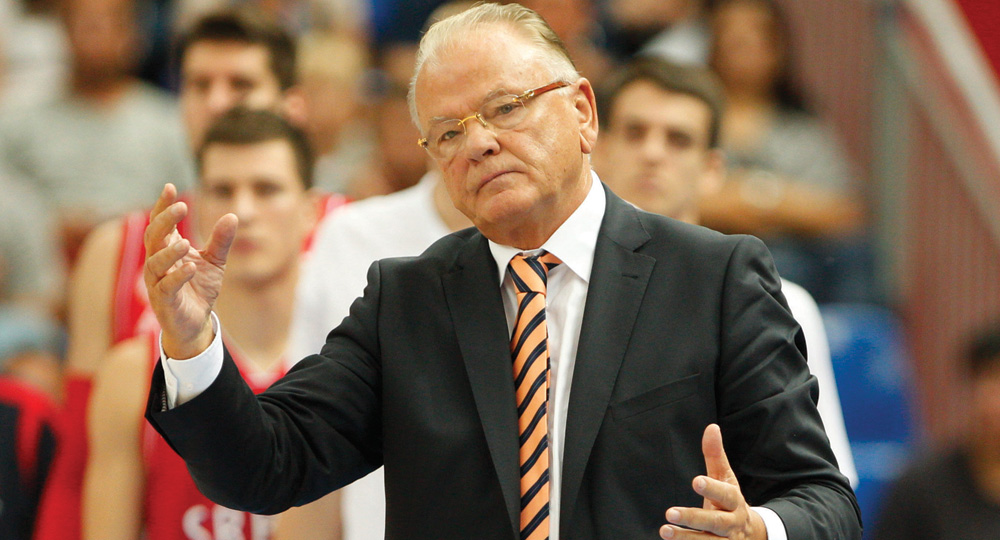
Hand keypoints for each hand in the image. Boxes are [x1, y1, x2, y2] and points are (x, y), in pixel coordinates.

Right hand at [143, 184, 236, 358]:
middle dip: (165, 221)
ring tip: (186, 243)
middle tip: (181, 207)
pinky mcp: (163, 301)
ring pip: (155, 262)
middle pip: (153, 237)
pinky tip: (191, 267)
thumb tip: (233, 215)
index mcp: (167, 249)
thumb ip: (221, 240)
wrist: (196, 322)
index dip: (163, 205)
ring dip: (169, 251)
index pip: (160, 223)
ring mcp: (157, 282)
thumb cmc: (199, 288)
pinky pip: (166, 287)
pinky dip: (177, 276)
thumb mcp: (215, 261)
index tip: (169, 187)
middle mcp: (156, 262)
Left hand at [659, 424, 766, 539]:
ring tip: (664, 531)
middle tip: (669, 512)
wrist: (752, 536)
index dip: (712, 488)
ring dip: (687, 539)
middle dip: (693, 518)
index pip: (725, 494)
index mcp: (734, 501)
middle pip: (715, 522)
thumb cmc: (730, 502)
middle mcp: (732, 524)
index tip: (696, 481)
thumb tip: (712, 427)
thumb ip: (715, 456)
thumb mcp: (725, 479)